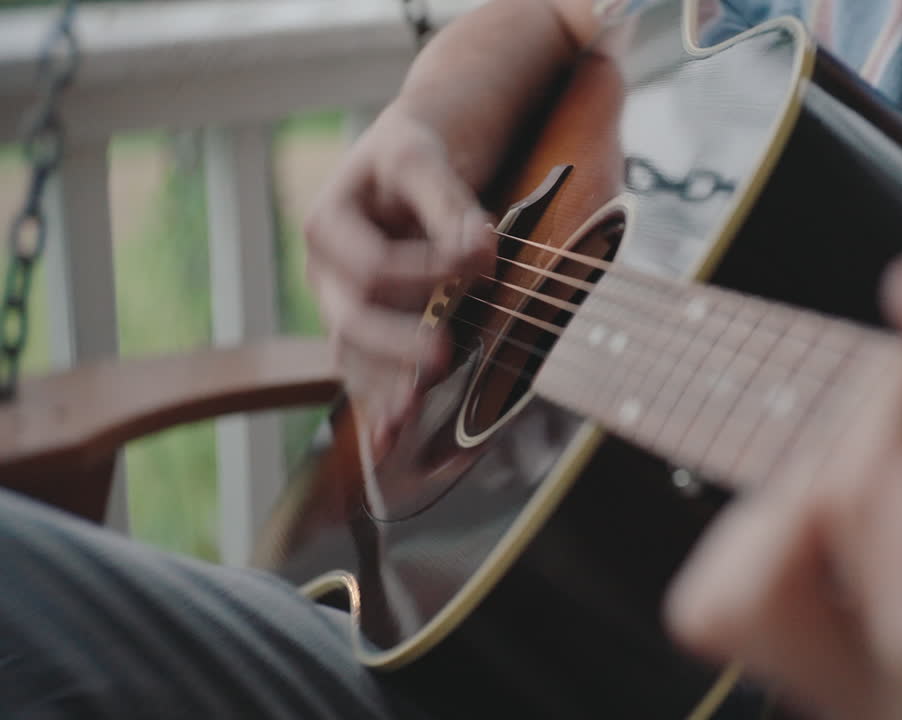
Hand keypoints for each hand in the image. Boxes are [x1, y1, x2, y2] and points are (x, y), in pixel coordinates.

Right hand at [305, 101, 495, 452]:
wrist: (401, 165)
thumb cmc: (410, 153)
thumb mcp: (423, 157)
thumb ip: (448, 203)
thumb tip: (477, 251)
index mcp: (327, 226)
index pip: (372, 266)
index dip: (422, 271)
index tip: (477, 262)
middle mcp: (327, 275)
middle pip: (353, 321)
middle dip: (395, 346)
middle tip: (440, 359)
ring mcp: (344, 309)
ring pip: (356, 359)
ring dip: (383, 390)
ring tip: (402, 425)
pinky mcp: (369, 334)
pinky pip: (370, 375)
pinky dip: (383, 404)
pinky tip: (391, 441)